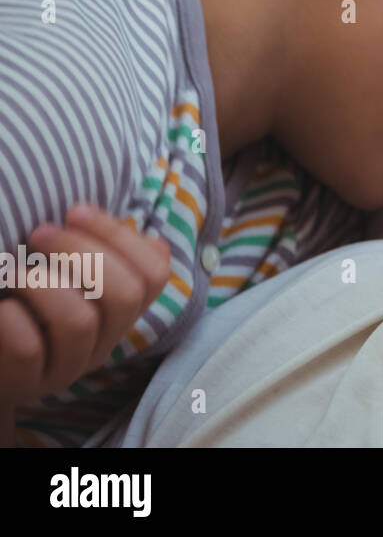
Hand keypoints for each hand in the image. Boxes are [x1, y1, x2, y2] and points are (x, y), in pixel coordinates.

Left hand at [0, 205, 170, 413]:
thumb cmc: (27, 304)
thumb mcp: (73, 280)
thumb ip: (104, 260)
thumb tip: (155, 242)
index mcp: (120, 313)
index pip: (154, 275)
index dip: (121, 236)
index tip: (76, 211)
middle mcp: (103, 343)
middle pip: (126, 296)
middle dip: (82, 251)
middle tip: (40, 233)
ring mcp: (68, 368)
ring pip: (80, 322)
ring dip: (42, 282)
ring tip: (13, 271)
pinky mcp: (27, 384)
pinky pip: (29, 347)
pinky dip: (12, 317)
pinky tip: (2, 306)